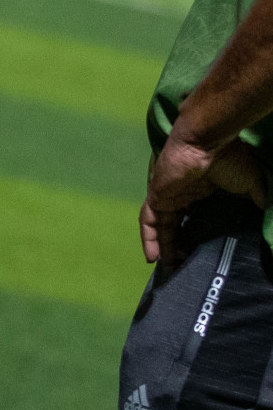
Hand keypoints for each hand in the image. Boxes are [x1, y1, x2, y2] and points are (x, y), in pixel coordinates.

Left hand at [142, 133, 265, 264]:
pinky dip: (150, 239)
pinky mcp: (157, 197)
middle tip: (183, 266)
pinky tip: (153, 258)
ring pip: (162, 226)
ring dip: (164, 246)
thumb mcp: (250, 183)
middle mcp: (184, 193)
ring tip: (169, 268)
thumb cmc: (229, 158)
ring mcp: (168, 195)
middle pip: (177, 224)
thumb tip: (267, 217)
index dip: (198, 234)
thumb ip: (257, 199)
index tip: (203, 252)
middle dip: (178, 245)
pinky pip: (148, 222)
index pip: (198, 216)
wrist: (207, 141)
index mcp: (204, 190)